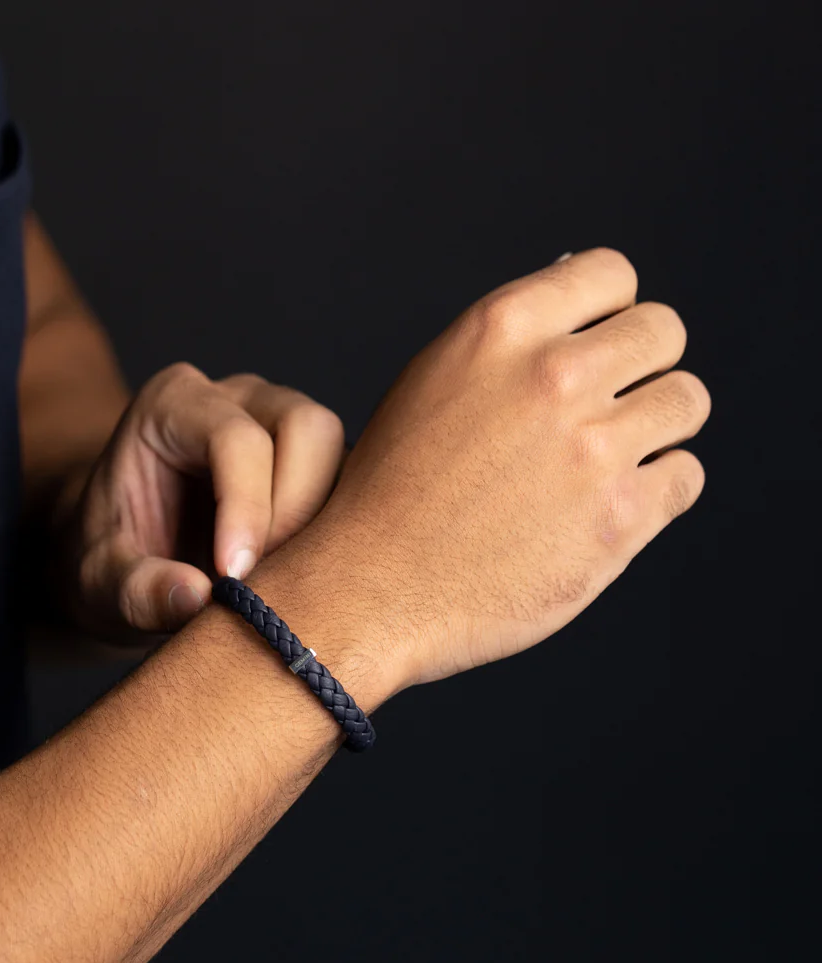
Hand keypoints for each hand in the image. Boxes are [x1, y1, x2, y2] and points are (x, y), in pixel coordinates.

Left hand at [56, 364, 344, 641]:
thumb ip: (135, 590)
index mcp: (174, 404)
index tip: (232, 579)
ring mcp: (284, 425)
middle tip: (266, 581)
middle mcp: (239, 399)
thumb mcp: (96, 582)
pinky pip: (353, 487)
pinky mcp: (317, 466)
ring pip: (342, 451)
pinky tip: (307, 581)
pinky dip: (339, 535)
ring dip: (325, 522)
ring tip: (285, 583)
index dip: (246, 510)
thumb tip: (196, 599)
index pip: (236, 439)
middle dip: (296, 510)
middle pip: (307, 428)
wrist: (125, 562)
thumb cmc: (107, 561)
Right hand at [266, 248, 709, 702]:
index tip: (597, 348)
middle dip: (642, 366)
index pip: (612, 274)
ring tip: (612, 459)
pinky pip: (684, 476)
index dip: (611, 312)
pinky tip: (610, 507)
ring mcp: (592, 450)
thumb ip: (509, 342)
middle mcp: (553, 378)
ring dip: (658, 427)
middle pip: (663, 331)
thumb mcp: (432, 382)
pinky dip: (658, 491)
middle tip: (610, 408)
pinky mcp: (619, 520)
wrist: (373, 590)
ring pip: (687, 400)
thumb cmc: (393, 491)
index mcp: (501, 329)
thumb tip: (583, 296)